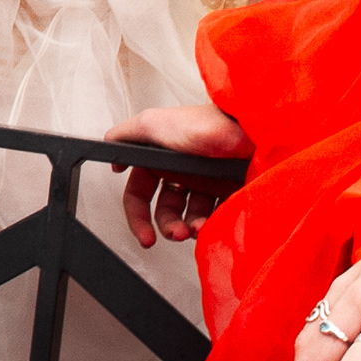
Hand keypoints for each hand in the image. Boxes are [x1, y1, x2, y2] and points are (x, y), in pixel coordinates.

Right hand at [102, 104, 246, 246]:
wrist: (251, 131)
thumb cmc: (205, 125)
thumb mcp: (154, 123)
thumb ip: (124, 136)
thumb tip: (109, 149)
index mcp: (162, 157)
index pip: (140, 193)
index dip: (137, 215)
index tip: (144, 237)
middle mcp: (183, 170)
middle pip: (165, 209)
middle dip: (167, 226)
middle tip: (175, 234)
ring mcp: (207, 182)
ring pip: (190, 216)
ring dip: (189, 228)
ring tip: (197, 228)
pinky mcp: (229, 190)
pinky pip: (215, 215)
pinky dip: (211, 224)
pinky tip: (212, 223)